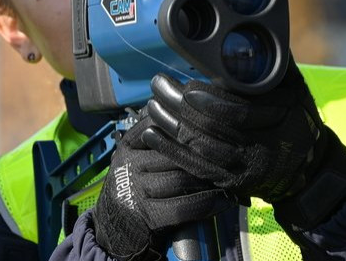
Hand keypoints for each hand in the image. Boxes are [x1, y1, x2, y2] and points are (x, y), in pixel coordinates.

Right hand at [92, 112, 229, 260]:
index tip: (214, 129)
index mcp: (128, 145)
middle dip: (203, 157)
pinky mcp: (147, 215)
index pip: (162, 127)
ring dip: (209, 181)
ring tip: (229, 178)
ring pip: (181, 179)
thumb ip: (158, 139)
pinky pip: (184, 206)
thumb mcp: (137, 158)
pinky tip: (223, 201)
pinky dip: (207, 204)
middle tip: (230, 156)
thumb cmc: (136, 189)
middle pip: (175, 153)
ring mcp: (136, 190)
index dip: (190, 129)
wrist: (115, 229)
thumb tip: (194, 115)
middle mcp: (129, 164)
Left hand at [143, 64, 345, 226]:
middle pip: (212, 129)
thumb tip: (259, 27)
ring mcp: (243, 168)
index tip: (188, 84)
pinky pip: (194, 168)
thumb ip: (276, 62)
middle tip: (160, 84)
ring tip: (153, 104)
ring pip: (199, 148)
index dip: (210, 100)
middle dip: (180, 106)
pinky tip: (151, 133)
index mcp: (278, 121)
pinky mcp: (229, 181)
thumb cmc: (299, 121)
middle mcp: (260, 148)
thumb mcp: (297, 90)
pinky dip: (170, 150)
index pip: (238, 112)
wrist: (306, 169)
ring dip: (171, 125)